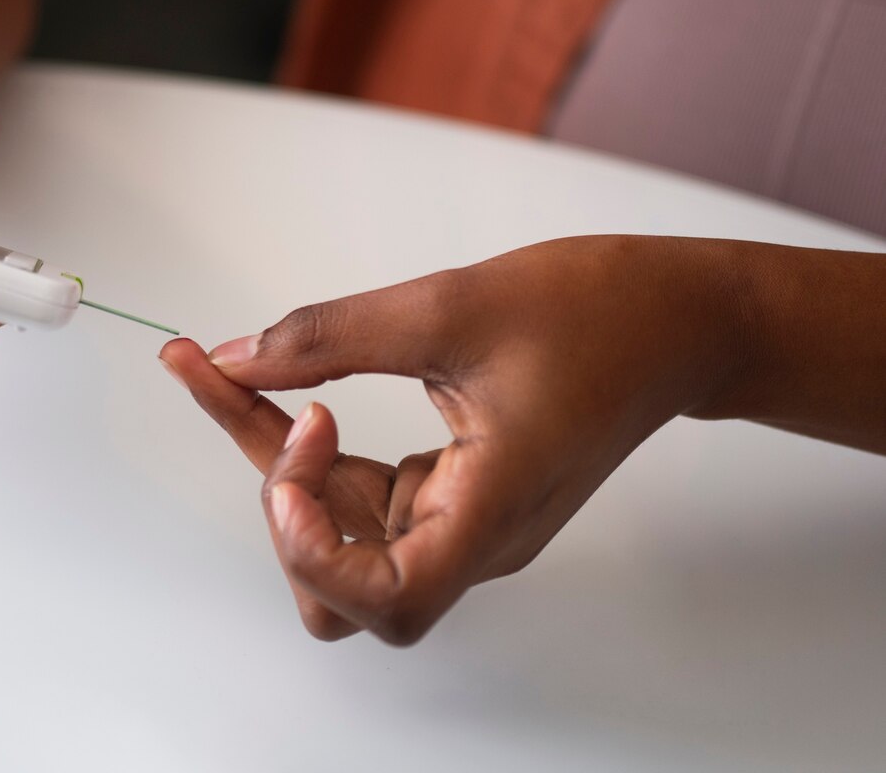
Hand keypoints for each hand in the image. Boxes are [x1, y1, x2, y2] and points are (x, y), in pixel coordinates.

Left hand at [160, 236, 746, 644]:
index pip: (390, 602)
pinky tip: (285, 393)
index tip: (293, 455)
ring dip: (280, 469)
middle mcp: (474, 540)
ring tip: (233, 376)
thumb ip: (330, 338)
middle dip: (279, 497)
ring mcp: (460, 524)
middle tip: (241, 388)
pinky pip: (360, 498)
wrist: (676, 324)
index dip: (318, 552)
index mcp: (491, 512)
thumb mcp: (450, 307)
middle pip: (342, 583)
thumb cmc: (598, 314)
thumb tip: (232, 360)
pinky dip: (311, 454)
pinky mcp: (451, 497)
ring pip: (340, 539)